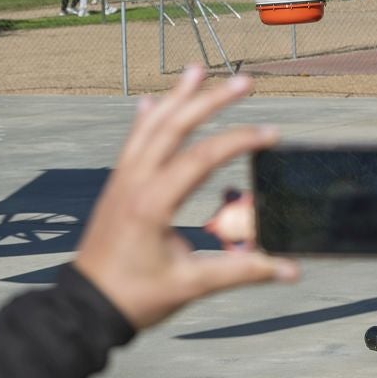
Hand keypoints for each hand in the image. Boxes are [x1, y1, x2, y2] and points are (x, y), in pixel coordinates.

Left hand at [73, 66, 297, 330]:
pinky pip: (133, 142)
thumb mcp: (192, 285)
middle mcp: (134, 183)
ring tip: (197, 70)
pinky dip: (146, 119)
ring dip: (176, 97)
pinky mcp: (117, 187)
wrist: (86, 307)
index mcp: (153, 203)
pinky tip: (153, 102)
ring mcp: (122, 182)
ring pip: (151, 127)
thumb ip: (243, 272)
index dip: (238, 142)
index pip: (201, 159)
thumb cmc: (137, 297)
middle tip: (243, 81)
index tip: (270, 135)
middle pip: (174, 128)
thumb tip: (291, 270)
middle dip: (210, 100)